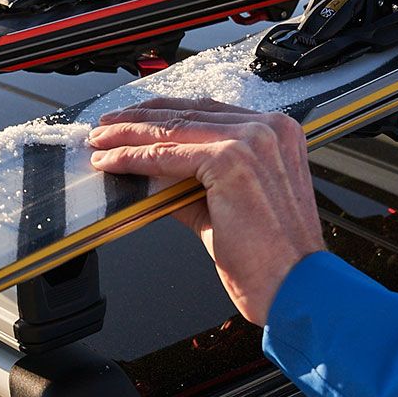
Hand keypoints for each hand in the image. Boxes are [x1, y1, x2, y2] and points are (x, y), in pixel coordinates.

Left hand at [87, 97, 323, 324]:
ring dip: (128, 135)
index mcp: (277, 132)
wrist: (296, 285)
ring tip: (101, 141)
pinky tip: (112, 161)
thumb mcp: (232, 203)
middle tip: (106, 127)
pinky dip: (134, 158)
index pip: (208, 111)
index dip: (165, 113)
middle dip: (139, 119)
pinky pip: (169, 154)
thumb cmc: (272, 256)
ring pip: (174, 129)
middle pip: (188, 113)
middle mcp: (268, 128)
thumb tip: (154, 173)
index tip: (134, 120)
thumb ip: (195, 182)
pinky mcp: (232, 160)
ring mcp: (252, 140)